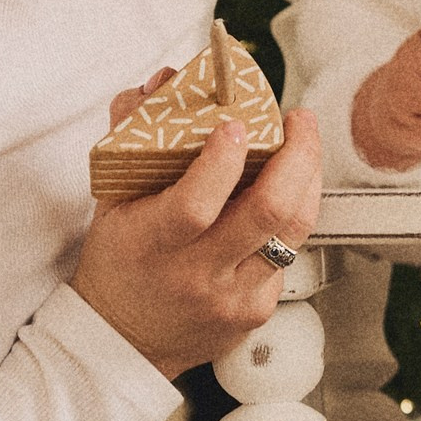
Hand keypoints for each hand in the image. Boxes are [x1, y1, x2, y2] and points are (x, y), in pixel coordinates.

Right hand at [73, 71, 322, 379]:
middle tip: (299, 120)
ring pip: (292, 232)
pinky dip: (290, 217)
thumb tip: (164, 80)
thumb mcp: (113, 200)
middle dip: (296, 156)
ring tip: (304, 145)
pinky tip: (286, 194)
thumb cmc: (120, 261)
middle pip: (266, 214)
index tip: (236, 123)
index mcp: (152, 244)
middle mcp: (196, 275)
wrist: (125, 340)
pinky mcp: (258, 311)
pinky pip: (288, 254)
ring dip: (307, 180)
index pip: (195, 204)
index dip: (222, 162)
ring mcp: (232, 298)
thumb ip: (133, 135)